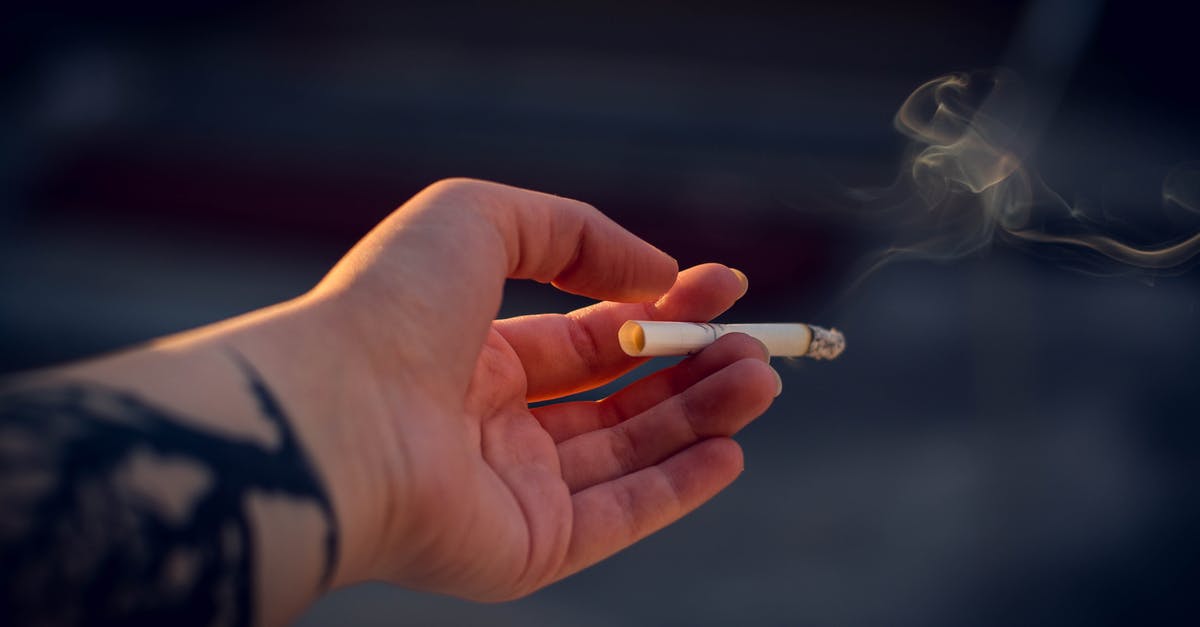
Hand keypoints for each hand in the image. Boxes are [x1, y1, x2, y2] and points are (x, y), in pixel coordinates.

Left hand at [294, 179, 781, 599]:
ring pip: (629, 455)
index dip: (661, 307)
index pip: (591, 336)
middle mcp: (495, 426)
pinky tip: (732, 450)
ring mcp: (511, 490)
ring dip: (702, 417)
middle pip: (620, 398)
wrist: (335, 415)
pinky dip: (680, 487)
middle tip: (761, 344)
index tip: (727, 285)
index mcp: (476, 354)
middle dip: (693, 367)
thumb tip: (655, 272)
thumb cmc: (392, 307)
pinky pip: (619, 517)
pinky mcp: (527, 549)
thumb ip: (575, 232)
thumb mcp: (480, 218)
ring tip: (764, 380)